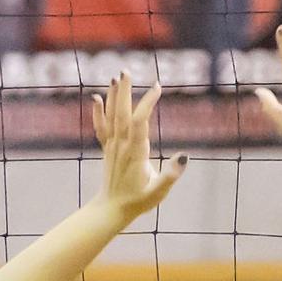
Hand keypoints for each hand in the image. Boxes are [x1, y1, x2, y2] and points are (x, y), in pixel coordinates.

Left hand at [91, 72, 186, 219]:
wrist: (111, 210)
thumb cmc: (138, 202)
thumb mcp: (158, 192)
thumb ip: (171, 175)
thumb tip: (184, 156)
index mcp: (136, 152)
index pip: (140, 121)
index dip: (147, 102)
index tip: (157, 86)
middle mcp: (121, 145)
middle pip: (122, 112)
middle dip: (124, 91)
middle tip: (126, 70)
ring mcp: (112, 147)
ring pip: (111, 116)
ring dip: (113, 95)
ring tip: (116, 77)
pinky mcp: (107, 150)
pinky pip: (101, 127)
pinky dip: (98, 112)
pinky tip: (96, 98)